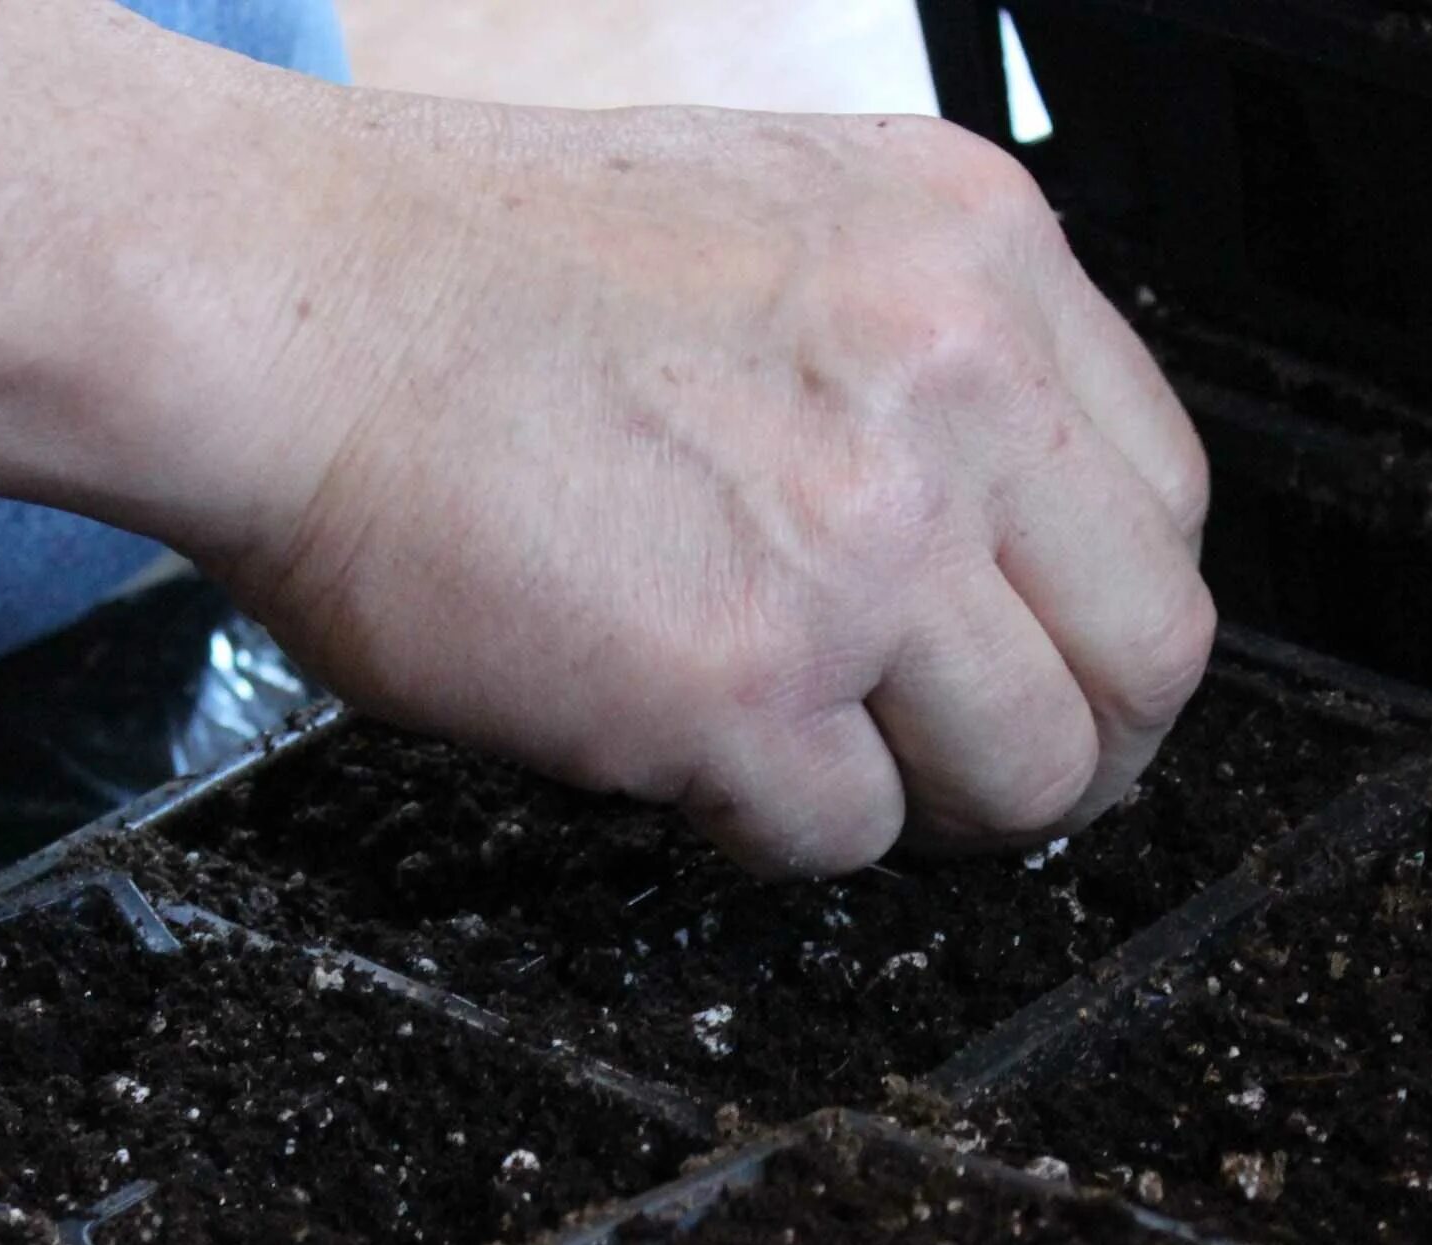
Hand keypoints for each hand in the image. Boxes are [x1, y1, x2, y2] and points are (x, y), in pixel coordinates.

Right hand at [222, 105, 1213, 876]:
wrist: (274, 300)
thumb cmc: (457, 268)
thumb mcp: (769, 223)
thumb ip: (913, 350)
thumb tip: (989, 514)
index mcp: (972, 252)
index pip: (1157, 494)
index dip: (1097, 609)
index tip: (1038, 657)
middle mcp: (952, 384)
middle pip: (1144, 649)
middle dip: (1072, 741)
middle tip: (981, 775)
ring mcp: (859, 540)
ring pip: (1027, 769)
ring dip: (935, 805)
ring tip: (822, 771)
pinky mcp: (740, 680)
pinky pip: (846, 835)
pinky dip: (776, 833)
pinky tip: (693, 765)